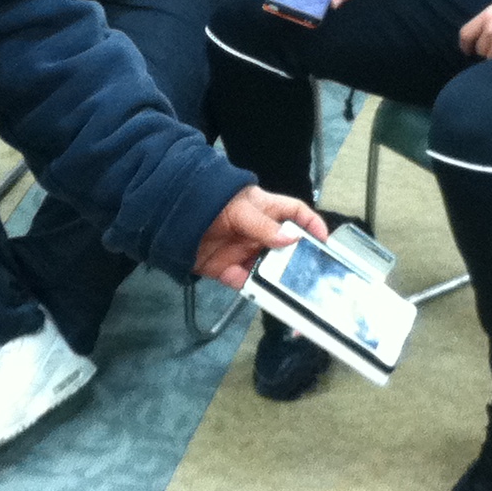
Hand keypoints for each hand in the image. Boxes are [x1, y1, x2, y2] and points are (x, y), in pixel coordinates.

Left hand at [195, 186, 328, 289]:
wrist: (167, 213)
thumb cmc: (208, 199)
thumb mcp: (240, 209)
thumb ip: (264, 225)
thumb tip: (293, 238)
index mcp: (265, 209)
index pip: (295, 213)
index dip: (311, 224)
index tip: (324, 240)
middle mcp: (257, 232)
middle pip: (284, 247)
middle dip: (297, 260)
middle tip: (310, 274)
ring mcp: (241, 251)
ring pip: (267, 269)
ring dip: (275, 279)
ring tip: (288, 290)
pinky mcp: (225, 269)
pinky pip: (244, 282)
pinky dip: (251, 288)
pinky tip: (257, 290)